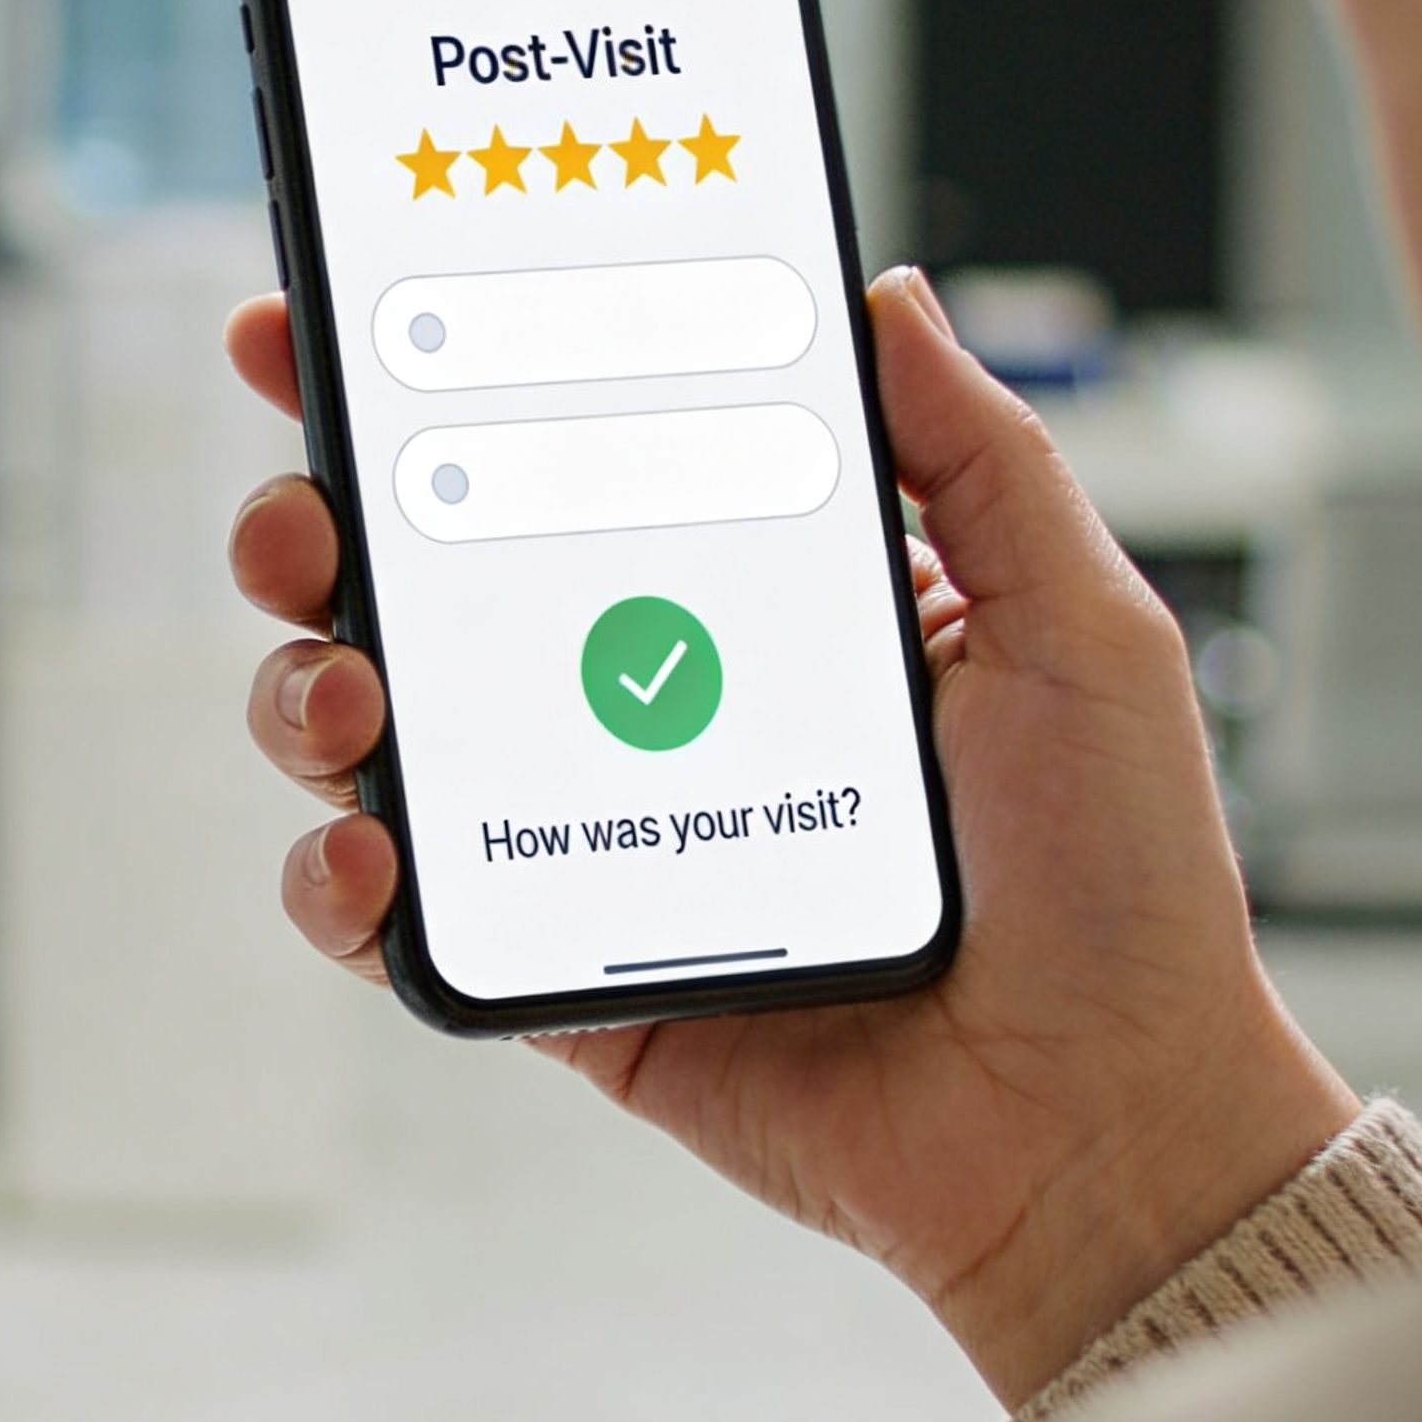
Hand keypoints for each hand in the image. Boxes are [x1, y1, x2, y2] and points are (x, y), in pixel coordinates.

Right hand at [224, 268, 1358, 1406]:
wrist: (1102, 1125)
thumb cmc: (1116, 886)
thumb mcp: (1077, 628)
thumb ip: (980, 459)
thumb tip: (885, 296)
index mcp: (744, 595)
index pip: (554, 457)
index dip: (427, 384)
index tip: (333, 316)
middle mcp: (636, 697)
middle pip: (414, 581)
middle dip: (312, 525)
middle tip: (305, 516)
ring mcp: (580, 835)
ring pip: (371, 733)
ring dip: (305, 691)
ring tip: (348, 701)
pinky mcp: (552, 972)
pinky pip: (397, 918)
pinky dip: (336, 884)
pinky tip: (366, 862)